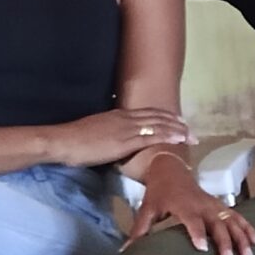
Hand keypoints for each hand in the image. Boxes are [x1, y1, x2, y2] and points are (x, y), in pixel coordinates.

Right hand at [51, 108, 192, 167]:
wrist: (63, 141)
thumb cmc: (75, 139)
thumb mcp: (97, 131)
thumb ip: (111, 132)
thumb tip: (118, 139)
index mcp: (119, 115)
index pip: (148, 113)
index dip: (165, 117)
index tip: (178, 121)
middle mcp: (126, 118)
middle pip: (158, 117)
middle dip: (177, 124)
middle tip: (191, 130)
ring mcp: (126, 129)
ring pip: (158, 126)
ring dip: (177, 130)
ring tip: (191, 136)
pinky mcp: (125, 141)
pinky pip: (151, 137)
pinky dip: (167, 136)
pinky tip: (179, 139)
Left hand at [129, 174, 254, 254]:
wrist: (172, 171)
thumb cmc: (158, 193)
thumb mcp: (146, 209)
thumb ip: (139, 231)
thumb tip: (124, 252)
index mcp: (183, 205)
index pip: (192, 221)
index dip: (197, 233)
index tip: (202, 249)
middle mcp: (203, 205)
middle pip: (217, 224)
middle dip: (224, 243)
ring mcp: (215, 205)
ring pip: (232, 221)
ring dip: (242, 239)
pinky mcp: (222, 206)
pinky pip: (239, 217)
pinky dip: (249, 229)